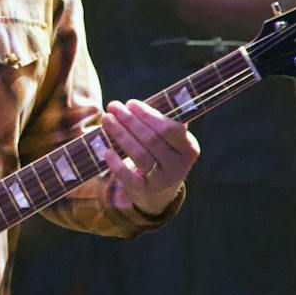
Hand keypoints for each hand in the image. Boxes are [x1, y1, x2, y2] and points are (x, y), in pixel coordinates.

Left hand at [98, 98, 199, 215]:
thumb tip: (141, 101)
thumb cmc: (160, 154)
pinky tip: (106, 150)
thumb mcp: (169, 140)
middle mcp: (178, 166)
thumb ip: (162, 121)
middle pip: (152, 139)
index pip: (170, 129)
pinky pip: (129, 177)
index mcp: (189, 149)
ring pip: (140, 155)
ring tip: (106, 119)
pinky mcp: (144, 191)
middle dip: (130, 120)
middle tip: (113, 106)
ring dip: (121, 135)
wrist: (158, 193)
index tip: (131, 103)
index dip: (149, 115)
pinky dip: (117, 163)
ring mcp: (162, 181)